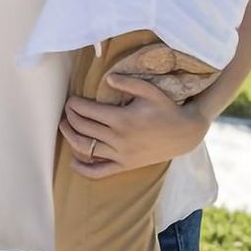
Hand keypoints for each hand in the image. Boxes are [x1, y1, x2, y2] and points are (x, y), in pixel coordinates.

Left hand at [59, 74, 210, 178]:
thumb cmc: (167, 109)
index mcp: (121, 119)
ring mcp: (121, 154)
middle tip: (67, 110)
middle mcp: (118, 138)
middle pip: (82, 127)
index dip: (74, 104)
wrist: (185, 133)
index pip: (87, 111)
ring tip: (64, 126)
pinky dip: (84, 169)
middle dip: (70, 116)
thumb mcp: (150, 91)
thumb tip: (107, 78)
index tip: (70, 99)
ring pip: (86, 147)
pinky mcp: (125, 165)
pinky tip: (73, 161)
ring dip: (70, 136)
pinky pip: (100, 172)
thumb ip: (128, 83)